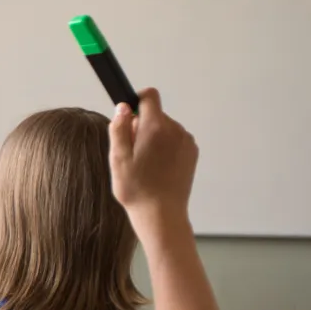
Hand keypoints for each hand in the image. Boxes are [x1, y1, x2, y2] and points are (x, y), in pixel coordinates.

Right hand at [108, 87, 196, 222]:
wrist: (161, 213)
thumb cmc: (136, 189)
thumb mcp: (117, 159)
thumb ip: (119, 128)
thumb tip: (123, 107)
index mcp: (155, 128)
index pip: (149, 96)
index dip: (136, 102)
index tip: (129, 119)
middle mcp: (175, 129)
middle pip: (155, 115)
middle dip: (142, 127)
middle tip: (133, 153)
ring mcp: (187, 141)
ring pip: (165, 128)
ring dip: (154, 138)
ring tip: (146, 164)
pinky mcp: (192, 152)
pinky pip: (175, 139)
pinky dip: (165, 148)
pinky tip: (158, 168)